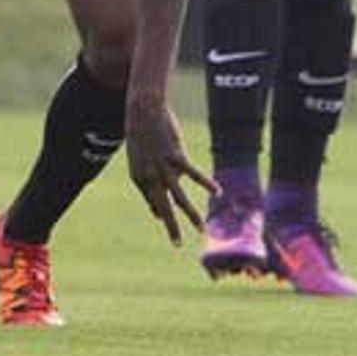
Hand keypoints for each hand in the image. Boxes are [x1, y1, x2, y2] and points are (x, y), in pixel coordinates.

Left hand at [124, 95, 214, 245]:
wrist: (143, 111)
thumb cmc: (142, 134)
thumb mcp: (139, 159)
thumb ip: (147, 180)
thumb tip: (155, 207)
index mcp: (139, 178)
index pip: (153, 202)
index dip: (160, 210)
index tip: (165, 218)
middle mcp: (150, 177)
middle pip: (163, 207)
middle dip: (171, 227)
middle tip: (178, 244)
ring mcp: (164, 167)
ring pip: (179, 196)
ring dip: (191, 214)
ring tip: (201, 229)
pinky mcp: (176, 156)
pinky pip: (193, 174)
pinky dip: (206, 182)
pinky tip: (217, 192)